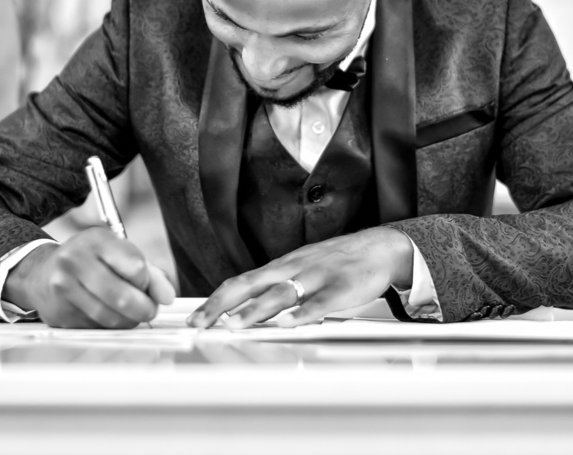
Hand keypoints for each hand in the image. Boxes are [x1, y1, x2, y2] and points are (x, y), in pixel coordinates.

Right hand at [3, 227, 175, 328]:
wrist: (42, 272)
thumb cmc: (89, 261)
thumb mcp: (119, 253)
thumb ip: (149, 273)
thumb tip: (166, 297)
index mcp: (96, 241)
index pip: (136, 267)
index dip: (147, 282)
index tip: (146, 284)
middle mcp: (75, 261)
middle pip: (123, 296)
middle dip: (144, 309)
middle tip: (149, 310)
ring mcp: (64, 288)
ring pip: (110, 317)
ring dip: (128, 321)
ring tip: (131, 313)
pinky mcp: (59, 313)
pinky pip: (95, 327)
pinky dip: (108, 326)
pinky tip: (107, 314)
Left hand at [187, 227, 413, 328]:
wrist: (377, 247)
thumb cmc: (335, 262)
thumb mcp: (299, 269)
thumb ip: (274, 288)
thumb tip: (242, 309)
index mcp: (281, 267)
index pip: (240, 282)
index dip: (215, 299)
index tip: (195, 317)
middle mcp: (293, 268)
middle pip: (251, 284)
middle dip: (222, 305)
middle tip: (201, 323)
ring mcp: (316, 276)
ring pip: (281, 293)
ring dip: (255, 309)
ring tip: (233, 324)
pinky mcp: (340, 287)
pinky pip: (319, 301)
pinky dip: (302, 312)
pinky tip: (287, 323)